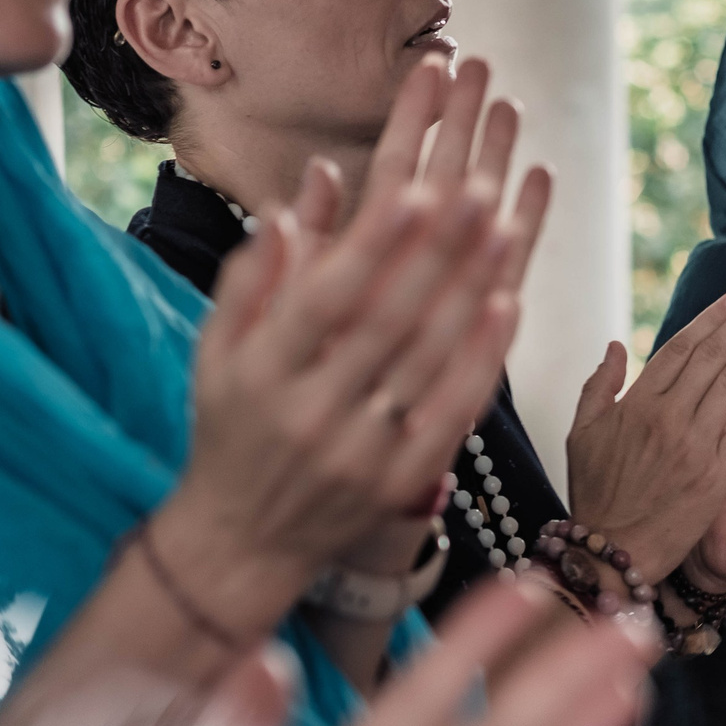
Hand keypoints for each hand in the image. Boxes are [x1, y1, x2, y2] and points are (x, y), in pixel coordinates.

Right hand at [156, 56, 547, 638]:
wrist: (243, 539)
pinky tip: (507, 302)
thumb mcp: (217, 349)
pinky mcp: (400, 481)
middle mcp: (310, 413)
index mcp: (260, 373)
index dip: (372, 243)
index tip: (413, 185)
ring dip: (469, 290)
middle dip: (436, 251)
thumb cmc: (231, 424)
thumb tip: (298, 196)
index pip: (323, 298)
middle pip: (387, 322)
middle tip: (479, 186)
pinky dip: (482, 356)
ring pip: (427, 359)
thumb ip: (254, 273)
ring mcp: (359, 452)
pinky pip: (451, 411)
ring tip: (503, 224)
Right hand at [560, 282, 725, 584]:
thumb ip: (598, 387)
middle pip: (715, 354)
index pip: (680, 348)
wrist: (612, 554)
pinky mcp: (717, 474)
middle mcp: (666, 418)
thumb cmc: (595, 496)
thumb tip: (615, 345)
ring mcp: (694, 445)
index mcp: (634, 405)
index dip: (712, 318)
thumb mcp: (581, 436)